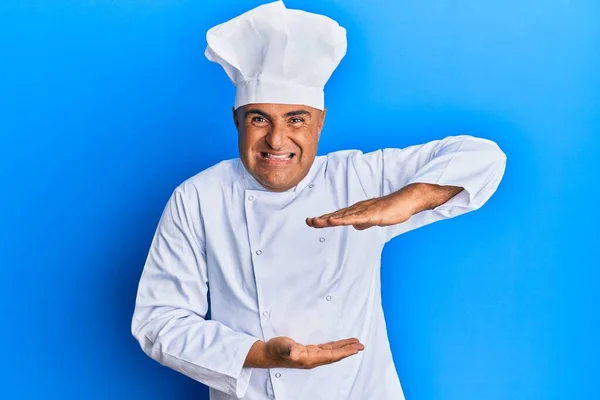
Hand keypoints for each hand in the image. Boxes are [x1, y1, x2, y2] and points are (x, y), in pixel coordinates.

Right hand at [245, 336, 363, 368]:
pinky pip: (326, 349)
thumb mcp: (282, 346)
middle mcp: (313, 359)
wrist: (268, 354)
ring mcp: (312, 356)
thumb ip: (289, 349)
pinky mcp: (309, 352)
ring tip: (355, 344)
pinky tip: (339, 345)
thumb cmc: (275, 350)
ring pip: (332, 352)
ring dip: (344, 348)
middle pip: (335, 355)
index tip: (355, 348)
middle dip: (348, 350)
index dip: (344, 352)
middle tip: (361, 345)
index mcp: (309, 358)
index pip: (331, 356)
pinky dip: (335, 346)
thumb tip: (295, 353)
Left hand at [306, 183, 462, 229]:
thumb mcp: (375, 218)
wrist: (407, 199)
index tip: (312, 221)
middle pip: (338, 215)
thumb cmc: (392, 208)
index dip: (325, 219)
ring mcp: (365, 210)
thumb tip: (355, 226)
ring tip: (317, 221)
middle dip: (322, 219)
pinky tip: (336, 222)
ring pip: (344, 216)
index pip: (339, 216)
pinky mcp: (373, 213)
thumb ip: (364, 222)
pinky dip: (345, 219)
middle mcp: (358, 208)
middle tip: (308, 221)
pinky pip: (357, 218)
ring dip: (330, 219)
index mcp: (358, 210)